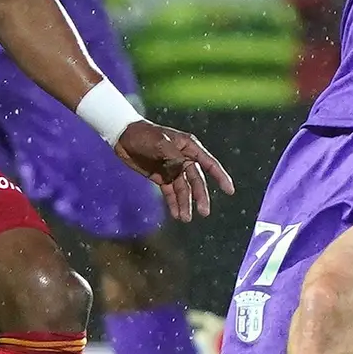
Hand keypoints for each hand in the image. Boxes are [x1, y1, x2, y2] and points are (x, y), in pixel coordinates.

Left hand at [114, 120, 234, 221]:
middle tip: (204, 212)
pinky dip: (174, 203)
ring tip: (185, 218)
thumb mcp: (159, 143)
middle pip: (196, 181)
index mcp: (188, 147)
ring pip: (184, 189)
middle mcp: (183, 159)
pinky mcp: (161, 177)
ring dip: (186, 204)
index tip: (230, 190)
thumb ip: (172, 158)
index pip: (209, 163)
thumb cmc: (143, 135)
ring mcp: (172, 169)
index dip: (220, 177)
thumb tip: (182, 171)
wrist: (123, 136)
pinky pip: (170, 192)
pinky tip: (176, 214)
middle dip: (200, 197)